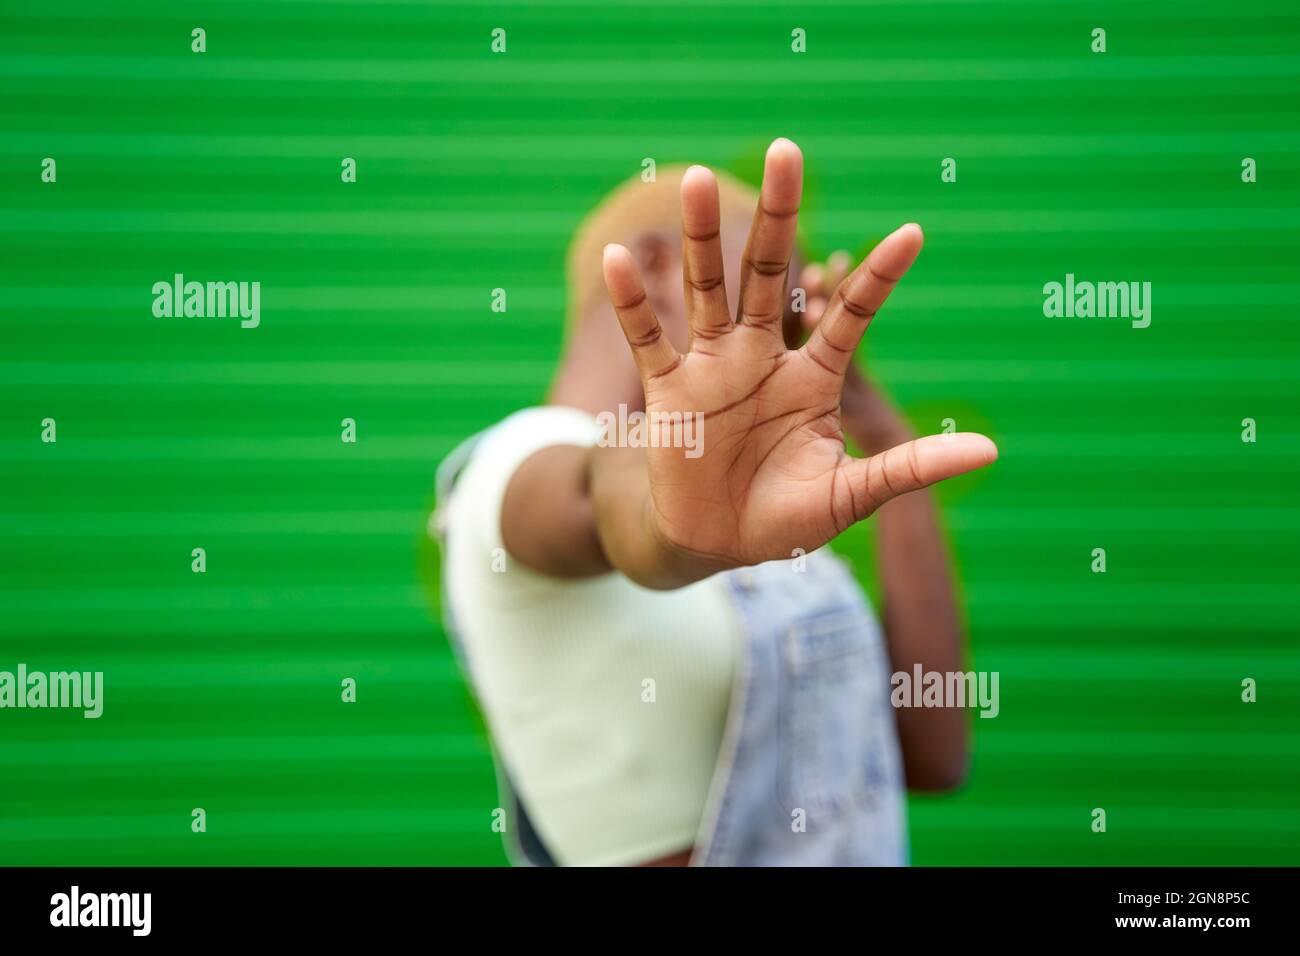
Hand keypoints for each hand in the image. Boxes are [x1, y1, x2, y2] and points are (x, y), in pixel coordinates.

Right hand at [600, 138, 995, 573]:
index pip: (851, 315)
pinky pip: (648, 338)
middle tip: (787, 152)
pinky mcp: (670, 389)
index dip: (879, 277)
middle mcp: (763, 356)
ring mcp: (713, 367)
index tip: (915, 233)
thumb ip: (911, 467)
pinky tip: (621, 260)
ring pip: (707, 289)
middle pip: (769, 272)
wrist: (719, 544)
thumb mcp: (853, 494)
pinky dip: (633, 303)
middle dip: (778, 215)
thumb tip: (991, 453)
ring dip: (700, 237)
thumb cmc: (788, 518)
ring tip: (692, 179)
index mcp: (813, 376)